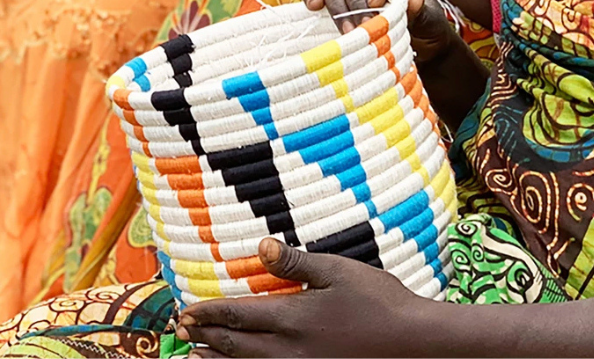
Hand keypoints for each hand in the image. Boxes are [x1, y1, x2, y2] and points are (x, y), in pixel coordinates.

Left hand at [177, 237, 420, 357]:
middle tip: (181, 330)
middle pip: (236, 346)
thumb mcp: (336, 271)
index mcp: (293, 318)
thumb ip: (295, 262)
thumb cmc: (378, 301)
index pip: (239, 316)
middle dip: (206, 338)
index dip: (209, 314)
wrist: (412, 344)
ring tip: (194, 355)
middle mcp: (290, 351)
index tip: (185, 311)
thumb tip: (260, 246)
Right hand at [303, 0, 453, 61]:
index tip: (375, 3)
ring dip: (336, 6)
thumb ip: (422, 9)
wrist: (421, 46)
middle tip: (361, 27)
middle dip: (354, 2)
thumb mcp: (432, 20)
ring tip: (347, 32)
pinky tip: (311, 6)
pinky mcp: (337, 2)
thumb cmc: (427, 28)